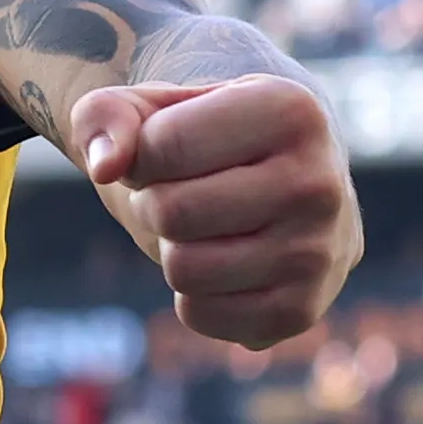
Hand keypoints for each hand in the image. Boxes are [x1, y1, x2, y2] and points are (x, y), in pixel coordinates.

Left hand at [72, 75, 359, 351]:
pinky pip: (199, 314)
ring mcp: (316, 254)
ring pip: (183, 269)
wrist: (285, 191)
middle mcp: (318, 184)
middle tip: (184, 194)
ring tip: (206, 227)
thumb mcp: (154, 108)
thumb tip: (104, 166)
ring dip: (173, 249)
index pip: (165, 145)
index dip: (142, 156)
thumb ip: (107, 114)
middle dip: (156, 204)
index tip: (171, 151)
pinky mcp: (299, 311)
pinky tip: (223, 265)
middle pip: (172, 212)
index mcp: (290, 111)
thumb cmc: (207, 141)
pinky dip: (190, 294)